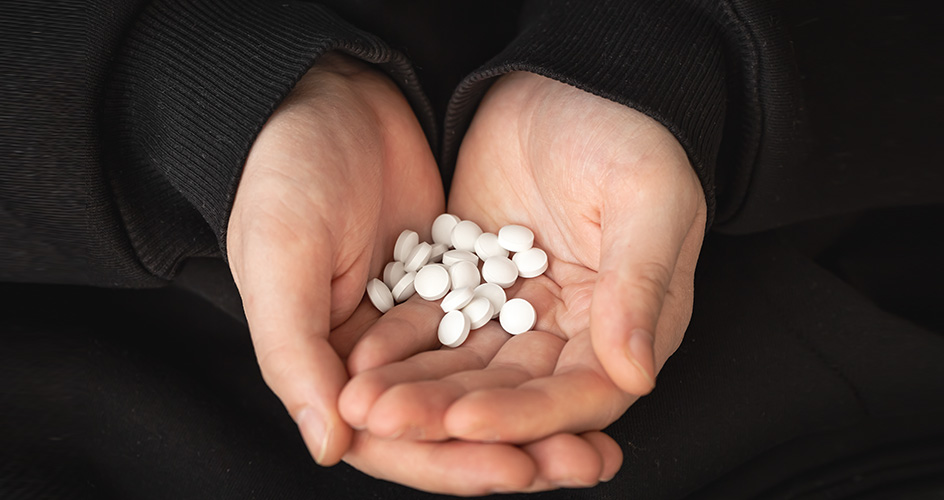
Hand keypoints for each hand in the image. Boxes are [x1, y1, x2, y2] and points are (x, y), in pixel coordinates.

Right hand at [226, 57, 617, 494]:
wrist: (330, 96)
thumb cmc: (285, 175)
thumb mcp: (279, 259)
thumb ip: (294, 356)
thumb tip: (330, 449)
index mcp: (325, 367)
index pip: (392, 441)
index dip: (454, 463)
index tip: (517, 469)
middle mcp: (374, 360)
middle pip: (449, 426)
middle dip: (513, 448)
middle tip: (581, 462)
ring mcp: (420, 324)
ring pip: (482, 386)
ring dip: (536, 414)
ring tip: (597, 437)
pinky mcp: (457, 287)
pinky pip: (501, 332)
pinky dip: (537, 355)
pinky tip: (589, 368)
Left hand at [339, 72, 705, 449]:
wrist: (570, 78)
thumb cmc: (630, 132)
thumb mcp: (648, 199)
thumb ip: (639, 285)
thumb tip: (636, 374)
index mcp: (630, 325)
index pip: (582, 394)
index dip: (526, 416)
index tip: (467, 422)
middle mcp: (575, 331)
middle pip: (513, 392)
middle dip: (451, 412)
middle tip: (389, 421)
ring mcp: (520, 309)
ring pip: (467, 365)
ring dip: (417, 388)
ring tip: (363, 402)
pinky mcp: (475, 283)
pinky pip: (436, 322)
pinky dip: (402, 342)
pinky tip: (361, 356)